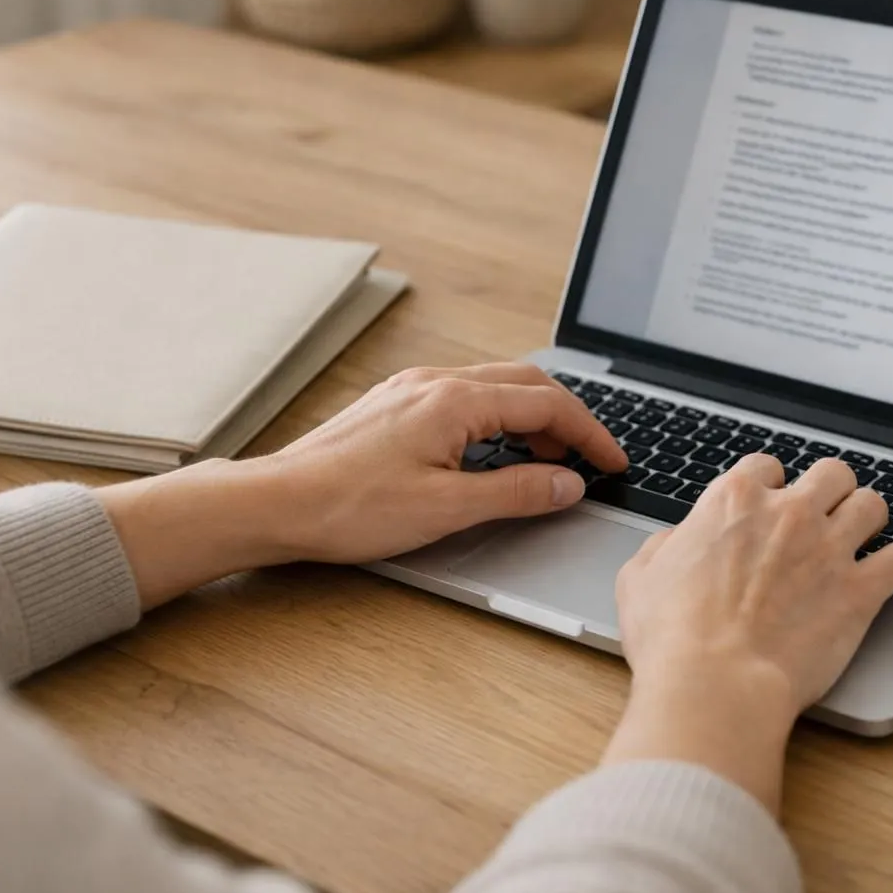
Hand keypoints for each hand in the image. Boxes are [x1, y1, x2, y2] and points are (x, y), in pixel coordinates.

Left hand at [100, 364, 627, 607]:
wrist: (277, 504)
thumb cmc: (349, 508)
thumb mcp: (447, 509)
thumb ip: (516, 493)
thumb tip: (567, 483)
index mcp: (454, 400)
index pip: (546, 403)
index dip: (589, 434)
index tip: (614, 462)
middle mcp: (434, 383)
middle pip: (524, 384)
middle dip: (566, 419)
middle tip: (589, 460)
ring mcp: (411, 390)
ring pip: (494, 388)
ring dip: (531, 418)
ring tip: (549, 461)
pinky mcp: (394, 405)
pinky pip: (464, 398)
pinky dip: (496, 421)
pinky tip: (494, 454)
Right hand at [601, 454, 892, 811]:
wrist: (715, 684)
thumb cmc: (672, 637)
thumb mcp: (639, 578)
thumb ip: (663, 547)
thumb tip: (676, 542)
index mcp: (733, 501)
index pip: (765, 466)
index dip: (768, 487)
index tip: (769, 506)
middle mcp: (788, 513)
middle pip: (831, 473)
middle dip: (828, 492)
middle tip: (821, 518)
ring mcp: (829, 549)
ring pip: (872, 505)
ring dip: (866, 521)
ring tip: (859, 541)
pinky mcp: (861, 592)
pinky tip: (883, 579)